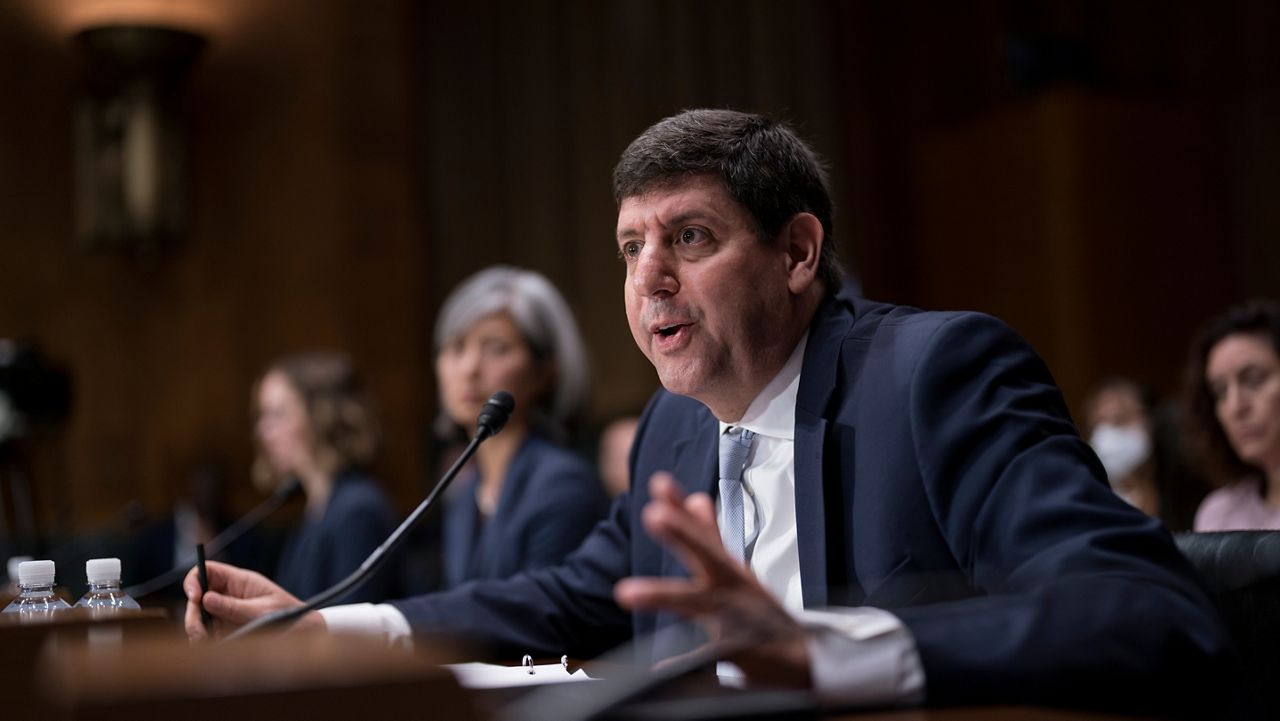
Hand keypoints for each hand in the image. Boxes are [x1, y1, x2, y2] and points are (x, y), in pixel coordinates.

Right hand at [183, 560, 323, 640]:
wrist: (303, 633)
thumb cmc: (287, 614)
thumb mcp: (263, 610)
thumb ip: (235, 607)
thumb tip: (205, 599)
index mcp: (238, 581)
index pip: (207, 571)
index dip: (194, 580)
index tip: (195, 596)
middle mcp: (227, 596)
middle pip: (196, 598)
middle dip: (193, 615)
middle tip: (200, 631)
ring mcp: (224, 614)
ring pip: (198, 619)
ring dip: (197, 632)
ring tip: (208, 642)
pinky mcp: (224, 631)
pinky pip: (207, 636)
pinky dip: (206, 643)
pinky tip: (214, 649)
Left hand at [614, 472, 811, 687]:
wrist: (802, 657)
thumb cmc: (760, 612)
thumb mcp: (734, 570)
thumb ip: (710, 536)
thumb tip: (695, 498)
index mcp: (727, 569)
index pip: (700, 532)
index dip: (680, 508)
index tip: (659, 484)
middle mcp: (731, 587)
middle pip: (707, 554)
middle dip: (682, 533)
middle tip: (654, 514)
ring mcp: (735, 617)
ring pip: (698, 602)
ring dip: (662, 594)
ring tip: (625, 593)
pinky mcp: (741, 651)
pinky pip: (707, 657)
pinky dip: (682, 663)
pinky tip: (657, 668)